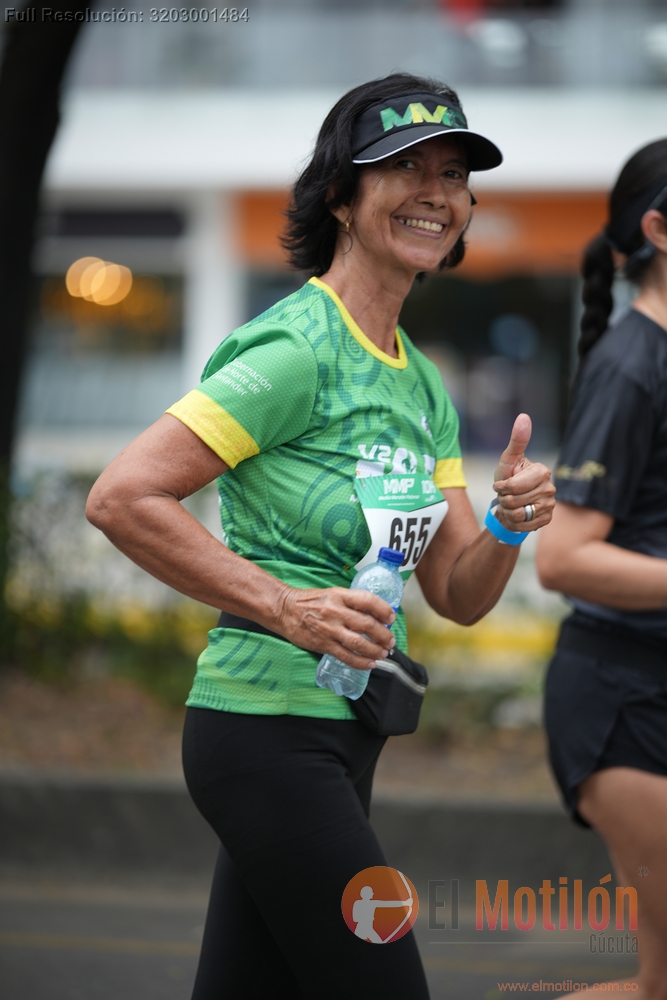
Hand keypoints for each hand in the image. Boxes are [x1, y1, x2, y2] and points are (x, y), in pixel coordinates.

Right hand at [275, 585, 396, 670]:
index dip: (383, 610)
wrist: (284, 610)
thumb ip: (351, 603)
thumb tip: (373, 614)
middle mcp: (336, 611)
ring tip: (383, 653)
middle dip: (383, 635)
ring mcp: (330, 629)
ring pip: (359, 643)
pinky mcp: (323, 644)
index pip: (368, 601)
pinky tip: (370, 664)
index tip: (390, 617)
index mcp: (340, 595)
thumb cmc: (310, 602)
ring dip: (375, 649)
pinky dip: (360, 662)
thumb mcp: (332, 594)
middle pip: (367, 624)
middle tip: (390, 641)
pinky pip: (346, 656)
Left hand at [492, 414, 554, 532]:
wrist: (510, 501)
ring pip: (518, 515)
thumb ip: (517, 440)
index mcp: (542, 472)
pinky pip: (523, 526)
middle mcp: (550, 489)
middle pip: (514, 501)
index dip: (501, 487)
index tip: (501, 484)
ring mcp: (550, 505)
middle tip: (506, 495)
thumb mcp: (508, 459)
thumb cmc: (508, 476)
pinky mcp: (546, 520)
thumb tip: (524, 416)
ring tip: (511, 504)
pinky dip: (514, 522)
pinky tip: (516, 515)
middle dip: (503, 500)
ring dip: (508, 511)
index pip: (513, 486)